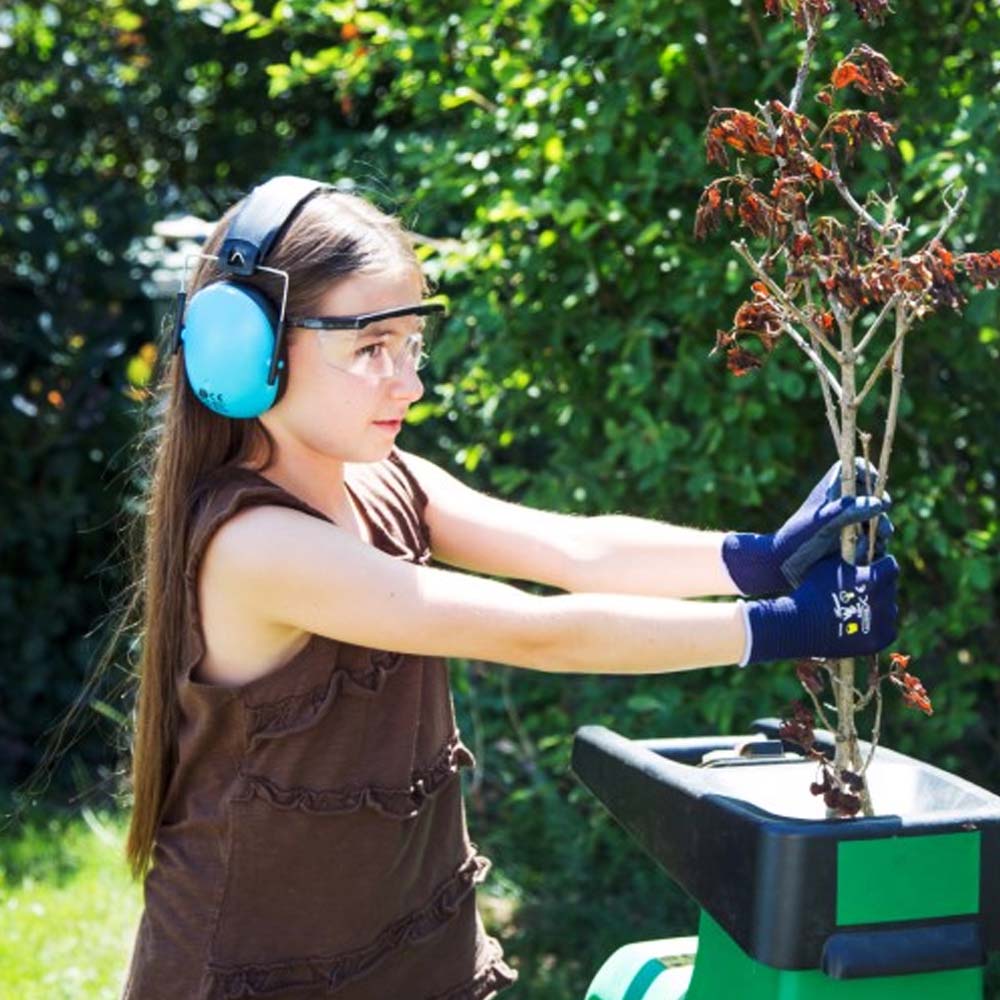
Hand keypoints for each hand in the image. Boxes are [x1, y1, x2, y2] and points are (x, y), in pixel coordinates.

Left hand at [722, 458, 893, 595]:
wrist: (785, 565)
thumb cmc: (798, 538)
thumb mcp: (823, 524)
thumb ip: (848, 512)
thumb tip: (878, 503)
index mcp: (832, 488)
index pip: (856, 467)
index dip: (869, 472)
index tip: (875, 485)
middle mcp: (842, 501)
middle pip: (872, 494)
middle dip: (881, 507)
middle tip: (883, 524)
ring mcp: (848, 520)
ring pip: (876, 516)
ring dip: (882, 527)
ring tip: (881, 539)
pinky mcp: (851, 539)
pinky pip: (872, 537)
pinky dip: (877, 542)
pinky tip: (876, 552)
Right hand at [739, 554, 898, 665]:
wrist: (800, 624)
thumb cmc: (812, 588)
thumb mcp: (829, 564)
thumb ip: (850, 553)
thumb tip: (863, 542)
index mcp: (876, 577)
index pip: (890, 565)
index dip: (879, 565)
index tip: (868, 567)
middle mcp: (885, 599)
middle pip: (890, 587)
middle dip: (879, 585)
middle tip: (860, 587)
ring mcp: (884, 622)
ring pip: (889, 608)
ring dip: (879, 604)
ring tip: (859, 605)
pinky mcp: (879, 640)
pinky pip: (886, 628)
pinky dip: (877, 625)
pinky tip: (861, 620)